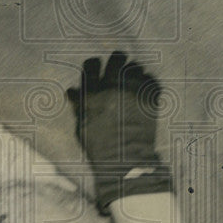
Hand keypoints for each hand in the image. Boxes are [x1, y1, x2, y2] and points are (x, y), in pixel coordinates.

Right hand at [66, 52, 168, 208]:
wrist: (126, 162)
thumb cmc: (99, 147)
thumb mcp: (81, 127)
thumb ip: (78, 106)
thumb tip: (71, 90)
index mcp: (93, 95)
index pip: (91, 66)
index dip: (93, 64)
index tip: (97, 66)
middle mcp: (113, 89)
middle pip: (116, 59)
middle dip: (117, 59)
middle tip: (118, 62)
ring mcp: (133, 93)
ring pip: (135, 67)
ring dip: (133, 71)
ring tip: (132, 79)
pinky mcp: (150, 100)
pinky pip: (151, 80)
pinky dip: (148, 83)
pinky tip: (143, 90)